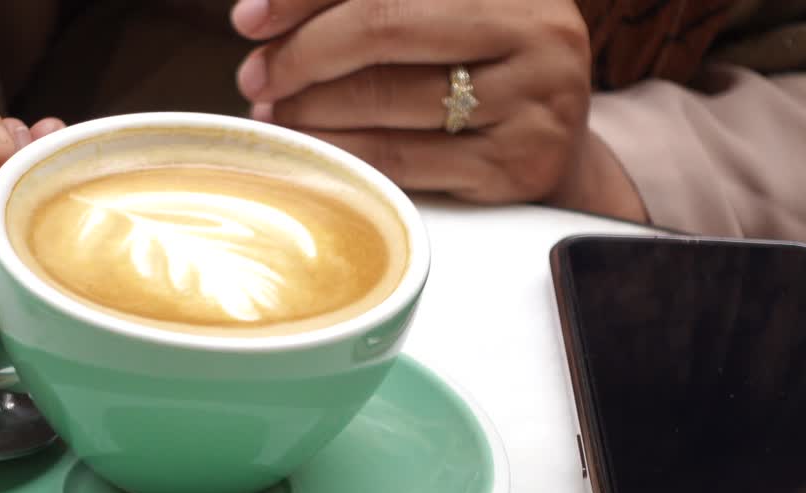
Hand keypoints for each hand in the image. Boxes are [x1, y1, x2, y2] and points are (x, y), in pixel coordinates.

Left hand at [231, 0, 645, 221]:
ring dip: (312, 109)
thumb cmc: (479, 74)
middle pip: (383, 24)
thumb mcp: (447, 22)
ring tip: (275, 116)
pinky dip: (345, 154)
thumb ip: (376, 9)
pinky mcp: (518, 165)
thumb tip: (265, 15)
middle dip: (301, 53)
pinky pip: (404, 159)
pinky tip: (313, 150)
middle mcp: (536, 28)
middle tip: (255, 78)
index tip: (249, 21)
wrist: (556, 151)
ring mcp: (533, 99)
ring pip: (387, 98)